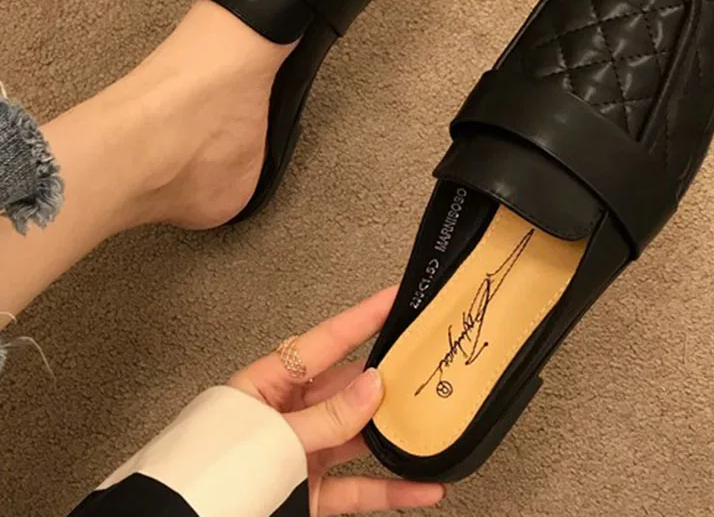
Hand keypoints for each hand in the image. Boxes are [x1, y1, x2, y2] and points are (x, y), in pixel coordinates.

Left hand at [228, 286, 445, 515]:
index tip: (395, 297)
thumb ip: (326, 418)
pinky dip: (391, 488)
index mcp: (269, 384)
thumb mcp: (273, 440)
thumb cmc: (210, 479)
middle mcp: (289, 414)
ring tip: (429, 420)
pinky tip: (422, 485)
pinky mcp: (312, 490)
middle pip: (347, 387)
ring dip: (392, 433)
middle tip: (423, 363)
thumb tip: (372, 387)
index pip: (326, 340)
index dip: (363, 317)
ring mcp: (302, 452)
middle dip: (386, 377)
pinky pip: (359, 486)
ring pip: (358, 435)